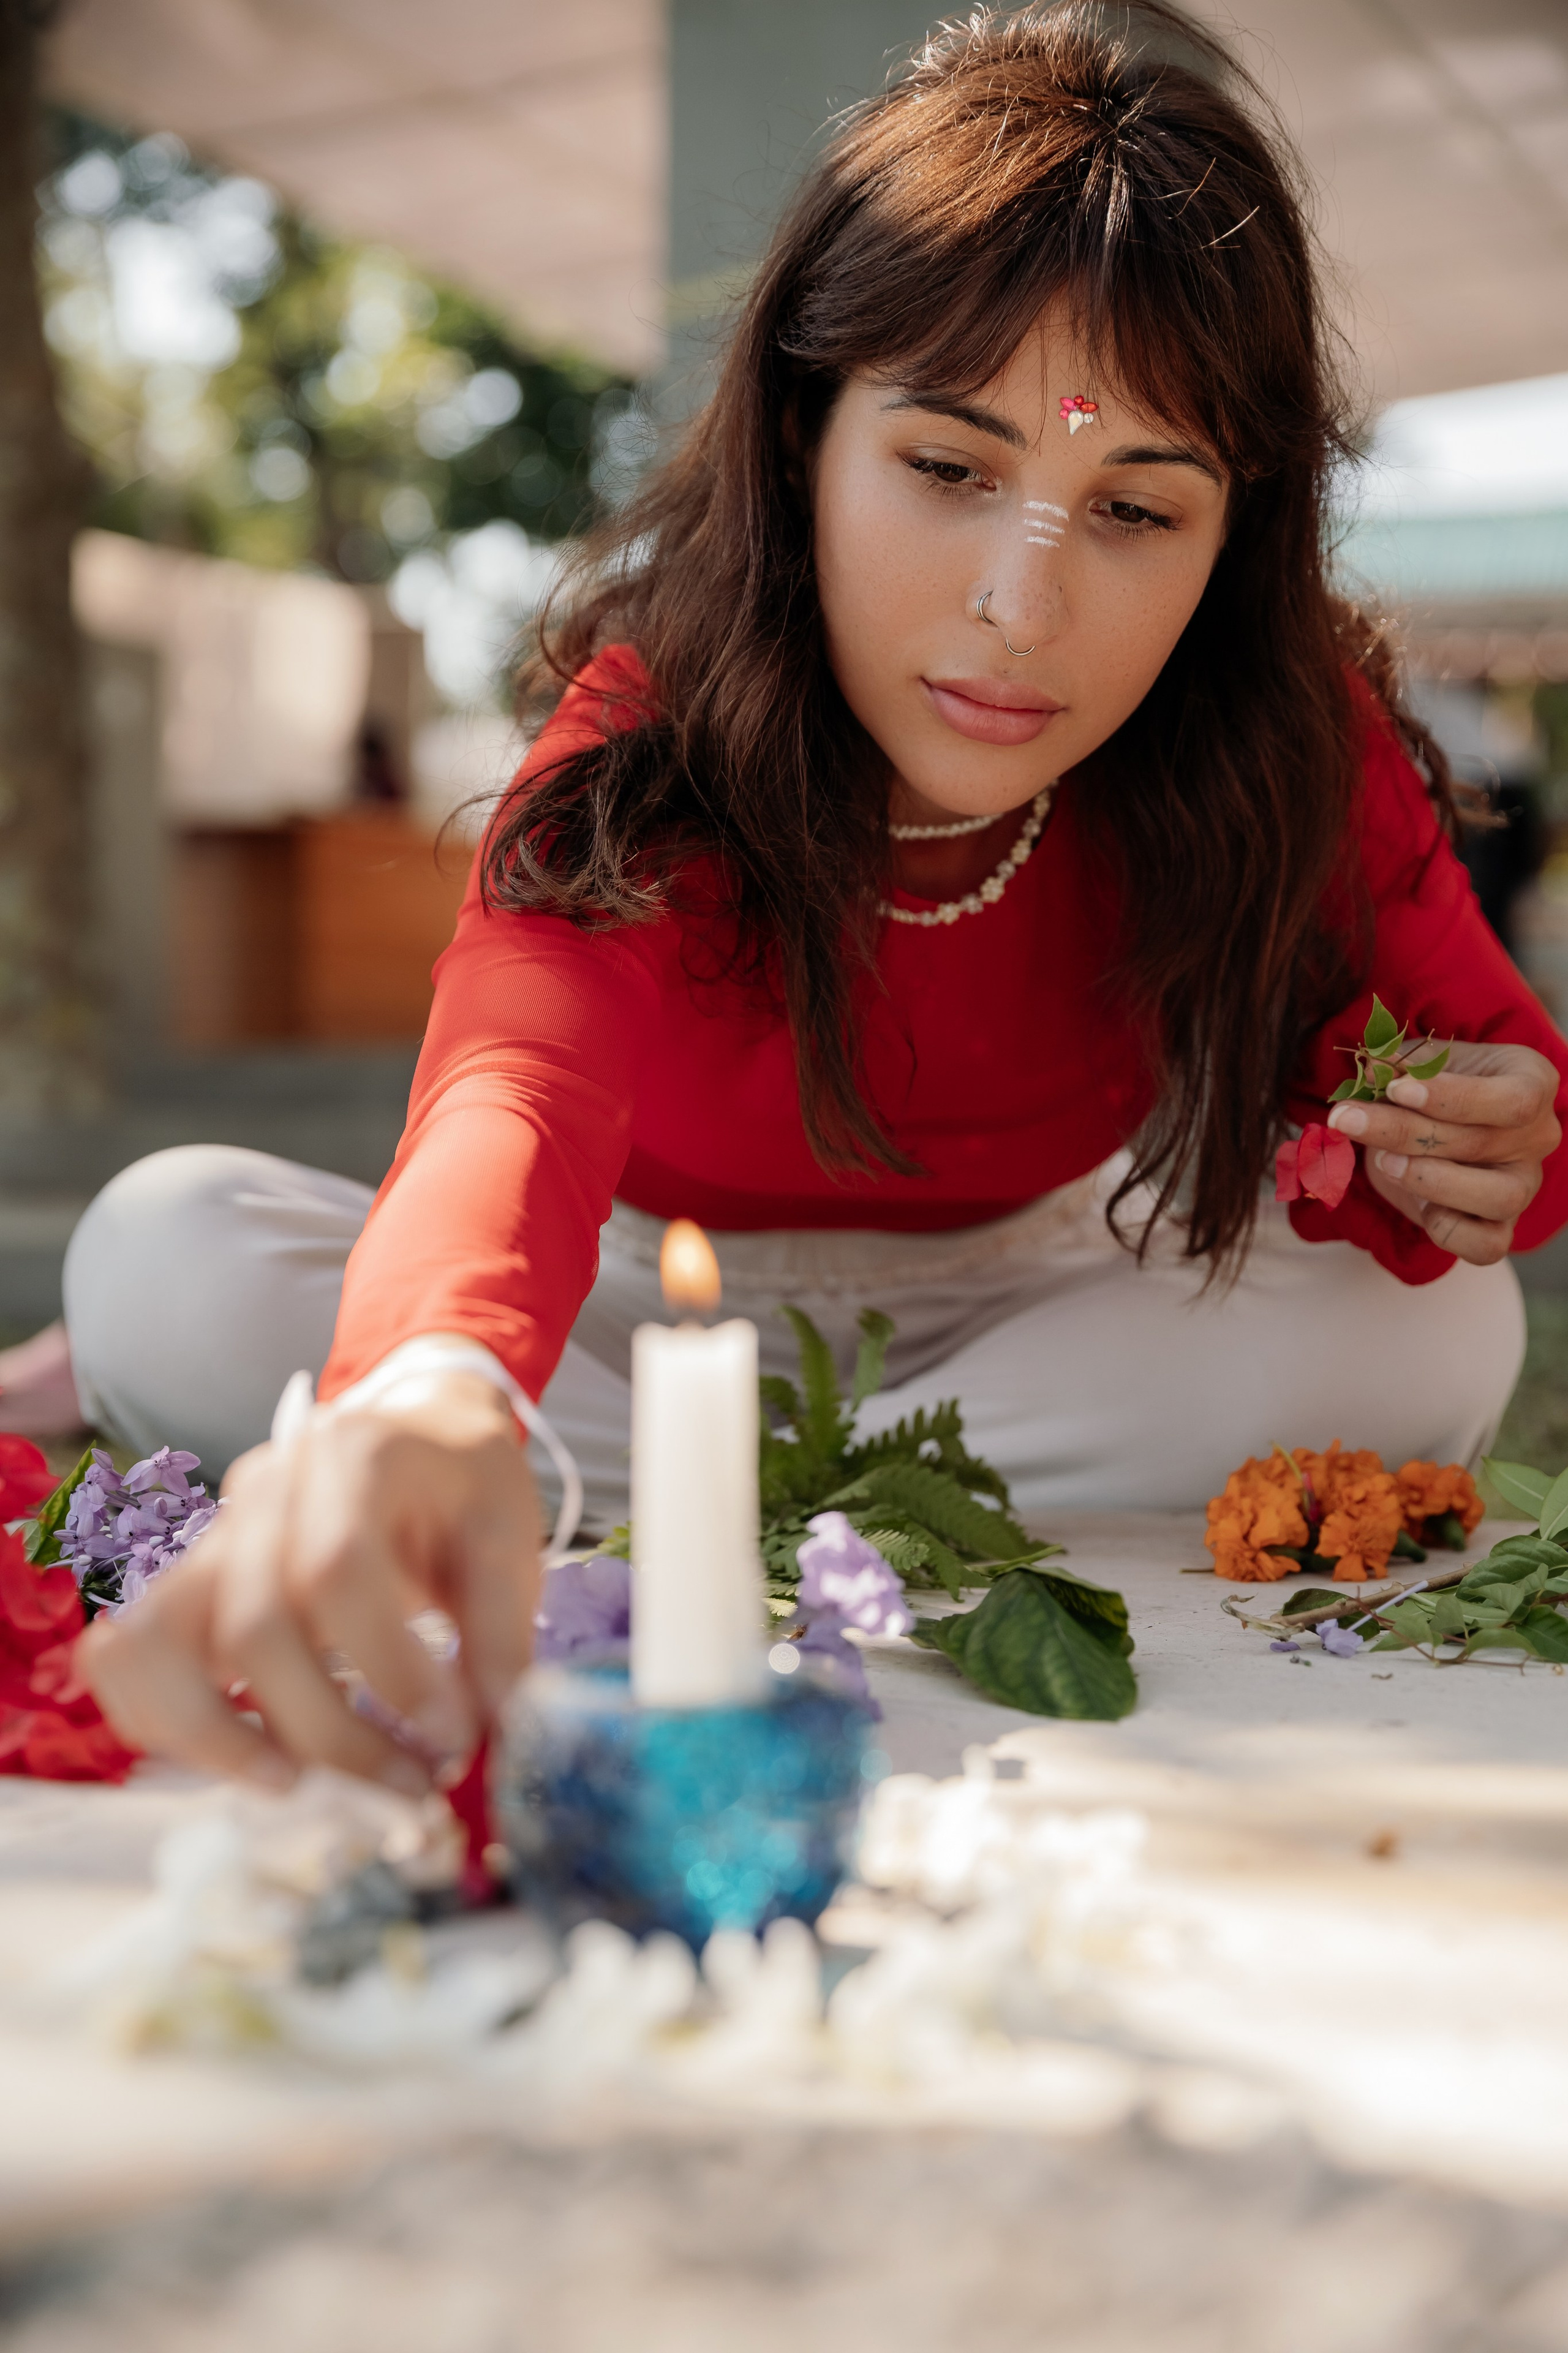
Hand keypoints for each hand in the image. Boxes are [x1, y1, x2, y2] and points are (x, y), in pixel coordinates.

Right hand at [79, 1372, 540, 1793]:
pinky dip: (165, 1721)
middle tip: (405, 1783)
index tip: (451, 1735)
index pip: (338, 1569)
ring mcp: (214, 1535)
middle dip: (327, 1730)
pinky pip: (131, 1655)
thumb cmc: (462, 1486)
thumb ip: (502, 1631)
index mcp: (353, 1458)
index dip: (390, 1670)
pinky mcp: (189, 1582)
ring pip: (160, 1643)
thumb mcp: (510, 1536)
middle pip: (251, 1624)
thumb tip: (494, 1729)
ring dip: (220, 1738)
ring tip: (297, 1782)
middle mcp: (265, 1491)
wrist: (416, 1432)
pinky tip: (247, 1757)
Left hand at [1326, 1039, 1561, 1265]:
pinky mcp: (1501, 1227)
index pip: (1513, 1099)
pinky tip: (1412, 1201)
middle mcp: (1537, 1137)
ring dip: (1428, 1180)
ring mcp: (1524, 1186)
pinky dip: (1446, 1232)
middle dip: (1405, 1131)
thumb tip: (1373, 1068)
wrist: (1435, 1128)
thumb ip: (1399, 1064)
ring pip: (1497, 1198)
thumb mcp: (1419, 1064)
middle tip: (1348, 1118)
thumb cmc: (1434, 1087)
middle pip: (1482, 1143)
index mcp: (1532, 1083)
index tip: (1395, 1089)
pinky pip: (1486, 1246)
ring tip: (1383, 1161)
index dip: (1452, 1097)